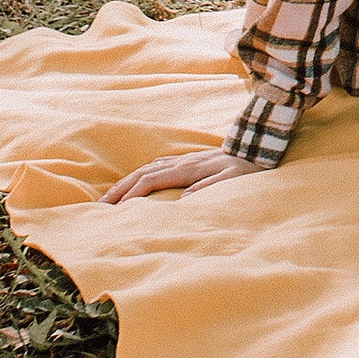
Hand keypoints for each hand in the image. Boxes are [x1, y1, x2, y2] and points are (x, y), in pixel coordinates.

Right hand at [101, 146, 249, 203]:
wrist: (257, 147)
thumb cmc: (246, 168)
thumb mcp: (231, 180)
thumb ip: (208, 188)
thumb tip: (183, 200)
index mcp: (188, 169)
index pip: (151, 180)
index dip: (131, 194)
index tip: (115, 210)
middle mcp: (181, 162)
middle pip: (141, 174)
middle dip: (119, 189)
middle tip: (100, 206)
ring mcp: (183, 159)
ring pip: (146, 169)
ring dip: (126, 182)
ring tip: (110, 197)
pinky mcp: (187, 160)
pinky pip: (156, 166)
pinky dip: (141, 175)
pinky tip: (136, 181)